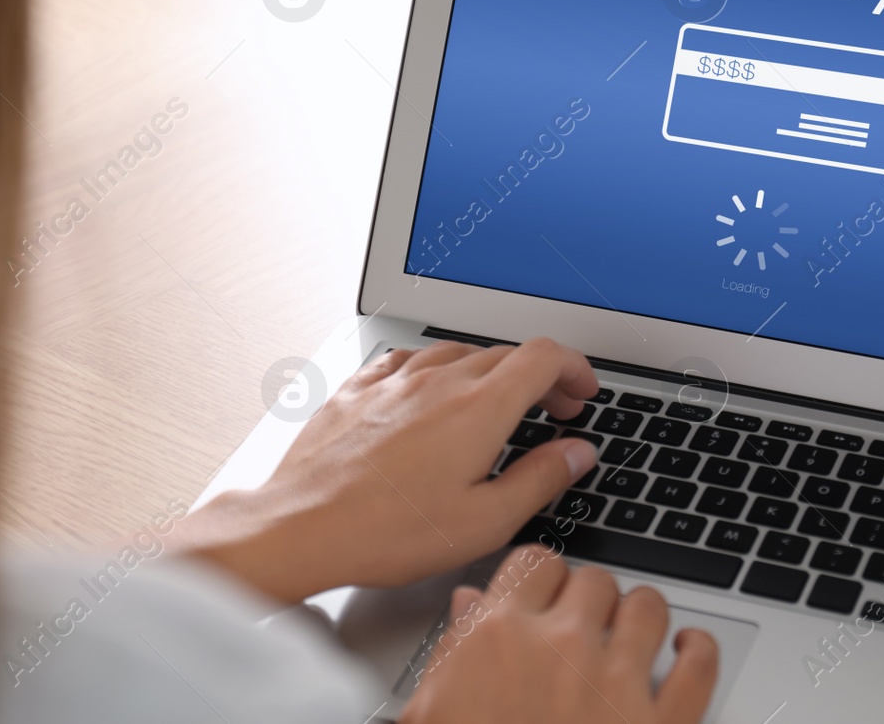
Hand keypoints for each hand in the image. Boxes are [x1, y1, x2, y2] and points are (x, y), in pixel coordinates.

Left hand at [179, 339, 600, 602]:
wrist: (301, 526)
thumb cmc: (384, 530)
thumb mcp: (484, 521)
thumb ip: (540, 480)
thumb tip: (575, 454)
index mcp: (478, 408)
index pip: (544, 357)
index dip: (574, 368)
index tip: (581, 391)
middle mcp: (438, 380)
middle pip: (505, 354)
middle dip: (539, 377)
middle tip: (551, 410)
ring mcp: (394, 379)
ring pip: (457, 353)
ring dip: (489, 372)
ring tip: (494, 405)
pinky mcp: (358, 388)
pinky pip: (407, 360)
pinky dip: (435, 372)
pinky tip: (429, 395)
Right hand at [401, 546, 718, 723]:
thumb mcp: (433, 709)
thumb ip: (454, 649)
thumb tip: (468, 606)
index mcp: (500, 637)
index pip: (537, 563)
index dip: (543, 576)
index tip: (545, 591)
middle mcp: (562, 647)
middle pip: (594, 580)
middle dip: (590, 598)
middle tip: (584, 624)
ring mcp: (616, 683)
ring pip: (648, 606)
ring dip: (642, 614)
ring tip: (634, 632)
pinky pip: (698, 665)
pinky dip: (698, 651)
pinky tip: (687, 653)